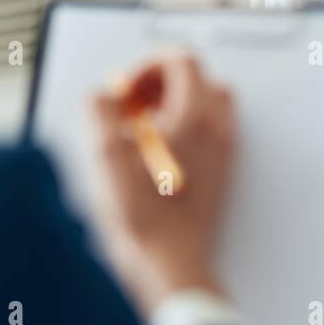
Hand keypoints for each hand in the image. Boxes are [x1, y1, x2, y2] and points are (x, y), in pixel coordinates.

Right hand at [87, 53, 236, 315]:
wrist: (169, 264)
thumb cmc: (144, 218)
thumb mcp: (107, 155)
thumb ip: (101, 111)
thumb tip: (103, 96)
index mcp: (194, 117)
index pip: (181, 60)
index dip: (147, 65)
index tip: (127, 88)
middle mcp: (216, 129)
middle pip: (198, 77)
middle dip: (162, 81)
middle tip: (134, 103)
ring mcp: (222, 151)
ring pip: (208, 103)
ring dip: (177, 102)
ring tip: (145, 125)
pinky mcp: (220, 172)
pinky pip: (210, 130)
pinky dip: (187, 126)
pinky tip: (157, 151)